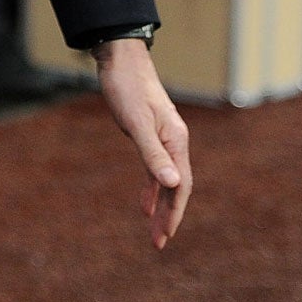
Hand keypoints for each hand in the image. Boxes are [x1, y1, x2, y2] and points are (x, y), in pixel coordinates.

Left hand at [95, 38, 190, 249]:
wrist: (120, 59)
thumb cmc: (126, 88)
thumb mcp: (136, 123)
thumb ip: (153, 154)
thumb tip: (173, 184)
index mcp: (176, 141)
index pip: (180, 185)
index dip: (175, 211)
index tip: (167, 235)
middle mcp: (174, 142)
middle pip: (176, 186)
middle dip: (169, 215)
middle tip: (159, 243)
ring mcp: (163, 139)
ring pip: (166, 180)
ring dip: (161, 206)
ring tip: (154, 231)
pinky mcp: (150, 135)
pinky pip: (155, 169)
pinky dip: (151, 188)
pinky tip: (144, 205)